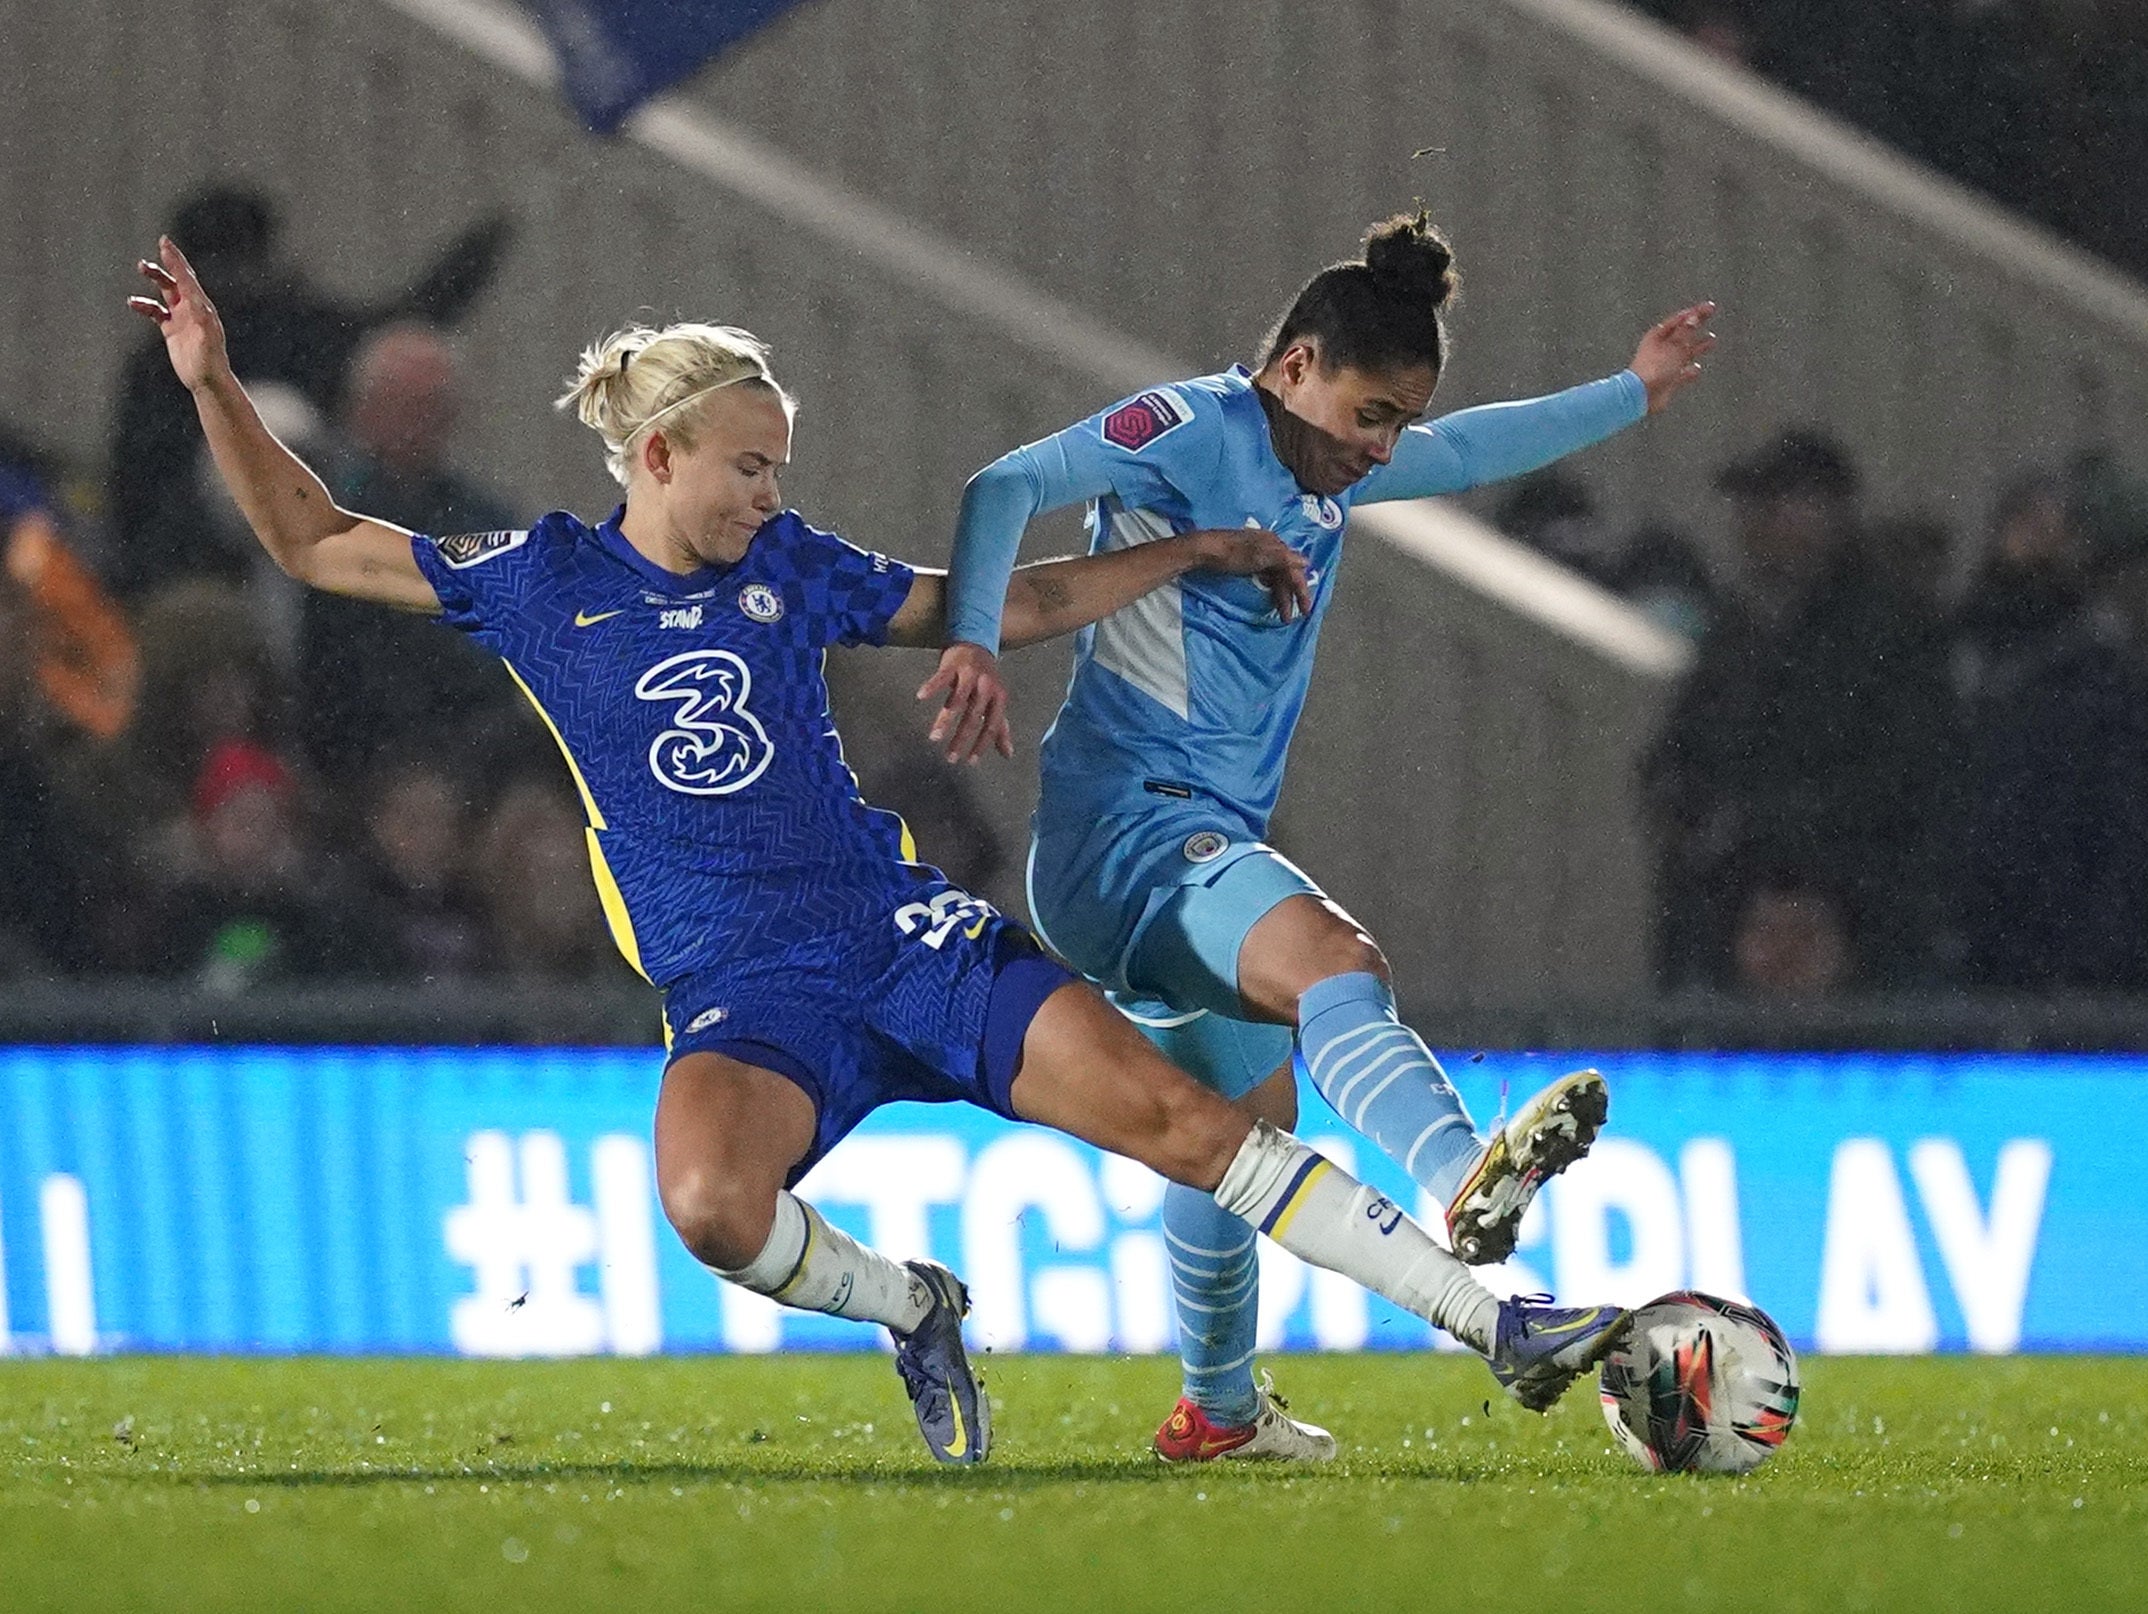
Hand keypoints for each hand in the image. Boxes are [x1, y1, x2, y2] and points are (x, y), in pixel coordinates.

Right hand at [128, 237, 227, 393]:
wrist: (207, 381)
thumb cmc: (209, 361)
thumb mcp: (206, 339)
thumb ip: (202, 321)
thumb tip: (198, 304)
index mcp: (202, 307)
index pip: (186, 278)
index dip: (175, 260)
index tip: (164, 242)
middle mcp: (193, 309)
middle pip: (177, 279)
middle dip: (165, 264)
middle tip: (148, 254)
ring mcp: (182, 318)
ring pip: (167, 291)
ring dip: (155, 279)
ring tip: (142, 268)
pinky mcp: (173, 329)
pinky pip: (156, 311)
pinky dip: (145, 305)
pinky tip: (133, 303)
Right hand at [918, 641, 1012, 764]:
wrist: (976, 643)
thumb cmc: (985, 678)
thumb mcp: (995, 701)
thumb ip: (1000, 728)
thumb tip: (1008, 754)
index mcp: (999, 698)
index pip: (991, 726)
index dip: (982, 745)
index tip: (970, 762)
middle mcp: (986, 686)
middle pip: (973, 717)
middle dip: (962, 739)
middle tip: (950, 757)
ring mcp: (969, 674)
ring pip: (957, 700)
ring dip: (945, 720)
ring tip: (934, 737)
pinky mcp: (953, 665)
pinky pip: (941, 677)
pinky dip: (931, 686)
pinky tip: (921, 696)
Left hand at [1187, 527, 1313, 620]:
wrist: (1203, 550)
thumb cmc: (1231, 554)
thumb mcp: (1259, 556)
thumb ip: (1283, 559)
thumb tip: (1306, 563)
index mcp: (1275, 545)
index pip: (1295, 570)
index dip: (1302, 591)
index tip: (1305, 611)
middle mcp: (1270, 548)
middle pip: (1286, 575)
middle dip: (1289, 597)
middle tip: (1288, 618)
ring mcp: (1258, 554)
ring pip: (1276, 577)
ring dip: (1280, 595)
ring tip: (1280, 614)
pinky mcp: (1248, 561)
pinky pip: (1267, 576)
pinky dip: (1271, 588)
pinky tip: (1270, 597)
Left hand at [1628, 301, 1716, 413]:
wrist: (1641, 395)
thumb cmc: (1652, 369)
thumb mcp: (1674, 346)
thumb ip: (1686, 332)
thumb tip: (1694, 317)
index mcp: (1658, 336)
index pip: (1680, 319)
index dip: (1695, 313)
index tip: (1709, 307)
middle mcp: (1660, 349)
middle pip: (1683, 334)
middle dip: (1696, 326)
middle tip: (1709, 317)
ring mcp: (1664, 365)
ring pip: (1684, 352)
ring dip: (1697, 347)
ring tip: (1711, 341)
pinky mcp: (1667, 380)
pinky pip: (1682, 373)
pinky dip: (1690, 370)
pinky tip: (1697, 368)